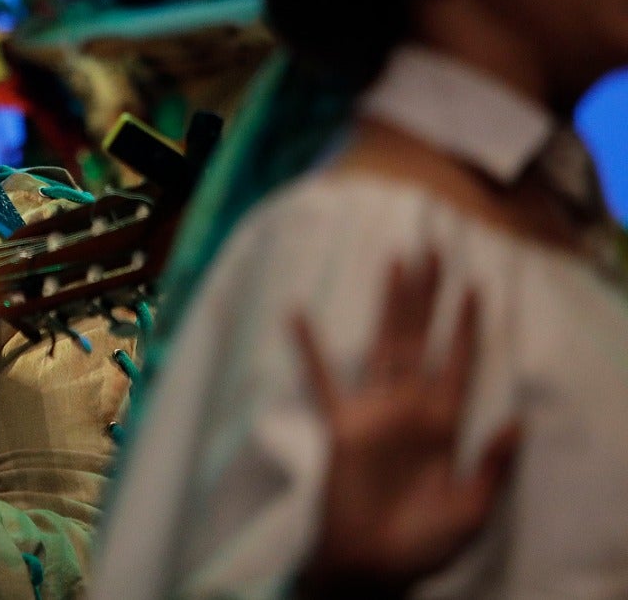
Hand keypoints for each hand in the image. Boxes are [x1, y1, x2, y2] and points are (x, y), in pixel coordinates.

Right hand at [295, 252, 519, 597]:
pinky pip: (324, 379)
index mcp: (446, 425)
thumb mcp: (474, 511)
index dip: (466, 327)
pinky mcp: (343, 425)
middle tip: (432, 250)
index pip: (458, 363)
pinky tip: (298, 314)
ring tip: (394, 263)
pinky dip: (310, 349)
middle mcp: (411, 407)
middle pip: (421, 339)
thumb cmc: (424, 544)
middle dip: (428, 296)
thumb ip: (494, 466)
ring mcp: (375, 412)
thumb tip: (517, 420)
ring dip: (390, 306)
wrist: (372, 566)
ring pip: (384, 345)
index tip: (473, 286)